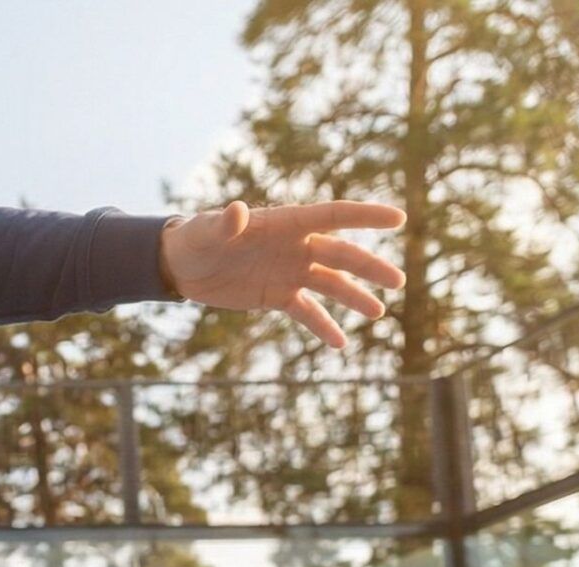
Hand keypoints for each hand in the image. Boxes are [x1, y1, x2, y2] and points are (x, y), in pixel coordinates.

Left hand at [158, 200, 407, 348]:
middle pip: (341, 255)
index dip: (365, 216)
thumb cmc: (195, 238)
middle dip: (369, 268)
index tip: (398, 219)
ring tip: (378, 313)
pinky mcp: (278, 296)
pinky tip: (340, 344)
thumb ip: (225, 223)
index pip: (333, 216)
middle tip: (398, 281)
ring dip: (355, 298)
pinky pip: (307, 312)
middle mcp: (296, 246)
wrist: (181, 265)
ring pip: (331, 285)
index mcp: (286, 223)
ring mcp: (290, 272)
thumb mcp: (206, 231)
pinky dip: (323, 327)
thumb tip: (236, 211)